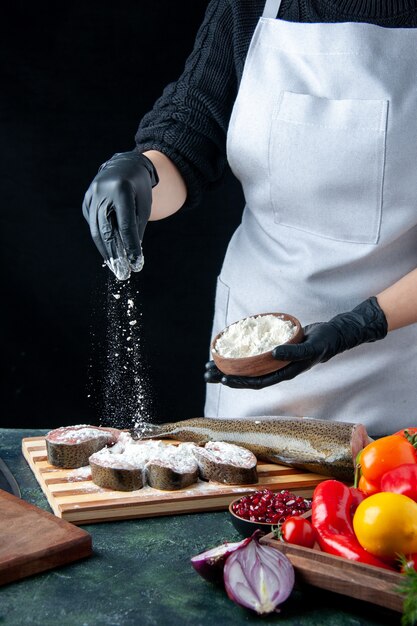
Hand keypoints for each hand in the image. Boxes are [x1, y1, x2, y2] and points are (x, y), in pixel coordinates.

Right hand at [82, 150, 157, 279]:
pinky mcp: (86, 201)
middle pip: (107, 230)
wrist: (125, 165)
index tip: (136, 263)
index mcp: (122, 190)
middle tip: (122, 273)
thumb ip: (137, 228)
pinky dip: (100, 239)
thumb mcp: (144, 205)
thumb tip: (131, 255)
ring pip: (96, 230)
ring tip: (115, 267)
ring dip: (106, 251)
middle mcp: (103, 192)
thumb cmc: (139, 188)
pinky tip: (108, 252)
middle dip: (115, 254)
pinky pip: (93, 224)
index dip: (130, 246)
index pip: (126, 225)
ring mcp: (92, 195)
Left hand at [204, 297, 387, 389]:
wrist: (333, 335)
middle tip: (205, 373)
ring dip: (228, 365)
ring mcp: (274, 361)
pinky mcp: (274, 350)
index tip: (222, 378)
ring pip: (247, 366)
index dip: (239, 382)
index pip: (257, 382)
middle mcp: (276, 369)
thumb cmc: (324, 343)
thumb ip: (293, 352)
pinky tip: (228, 348)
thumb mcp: (310, 348)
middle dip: (225, 375)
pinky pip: (253, 354)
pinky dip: (240, 353)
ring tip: (209, 363)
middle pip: (246, 376)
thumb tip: (273, 353)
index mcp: (283, 373)